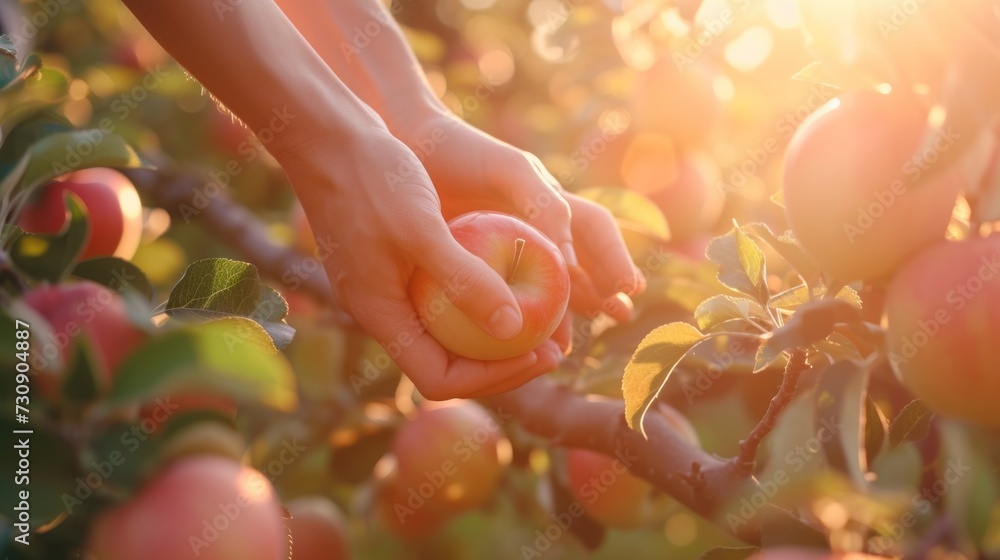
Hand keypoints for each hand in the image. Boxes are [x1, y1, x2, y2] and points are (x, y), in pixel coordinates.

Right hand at [282, 129, 562, 399]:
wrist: (327, 135)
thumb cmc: (370, 178)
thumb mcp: (422, 229)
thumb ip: (465, 281)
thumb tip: (513, 330)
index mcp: (381, 316)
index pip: (440, 380)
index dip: (494, 378)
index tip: (541, 355)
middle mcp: (381, 312)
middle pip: (446, 363)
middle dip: (501, 362)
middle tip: (554, 345)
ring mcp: (385, 288)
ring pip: (446, 331)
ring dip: (492, 332)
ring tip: (541, 317)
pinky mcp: (393, 262)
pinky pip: (441, 298)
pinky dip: (477, 296)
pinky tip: (512, 275)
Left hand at [398, 112, 644, 327]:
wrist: (408, 147)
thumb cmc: (464, 153)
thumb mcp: (512, 172)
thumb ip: (545, 207)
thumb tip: (569, 264)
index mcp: (549, 202)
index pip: (596, 232)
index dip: (616, 258)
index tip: (629, 289)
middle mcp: (534, 226)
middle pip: (581, 263)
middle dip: (602, 292)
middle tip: (617, 319)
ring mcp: (506, 245)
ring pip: (544, 287)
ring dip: (559, 316)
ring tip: (564, 348)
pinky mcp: (472, 263)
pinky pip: (501, 297)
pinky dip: (511, 321)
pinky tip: (510, 344)